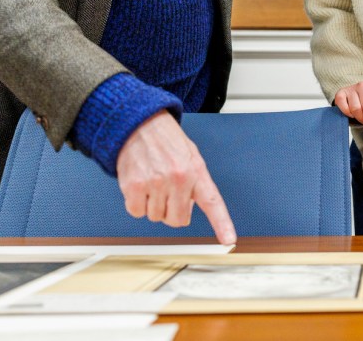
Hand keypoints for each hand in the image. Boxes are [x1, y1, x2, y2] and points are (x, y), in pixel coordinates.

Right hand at [115, 110, 235, 244]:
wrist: (139, 123)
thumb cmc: (166, 141)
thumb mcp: (190, 156)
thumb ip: (194, 183)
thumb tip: (187, 209)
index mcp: (196, 171)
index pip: (212, 202)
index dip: (222, 224)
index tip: (228, 239)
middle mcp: (177, 178)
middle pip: (177, 220)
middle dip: (172, 211)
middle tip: (167, 194)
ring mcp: (155, 183)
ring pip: (155, 217)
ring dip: (153, 205)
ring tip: (153, 182)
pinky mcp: (133, 186)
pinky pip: (136, 212)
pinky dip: (136, 204)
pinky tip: (140, 185)